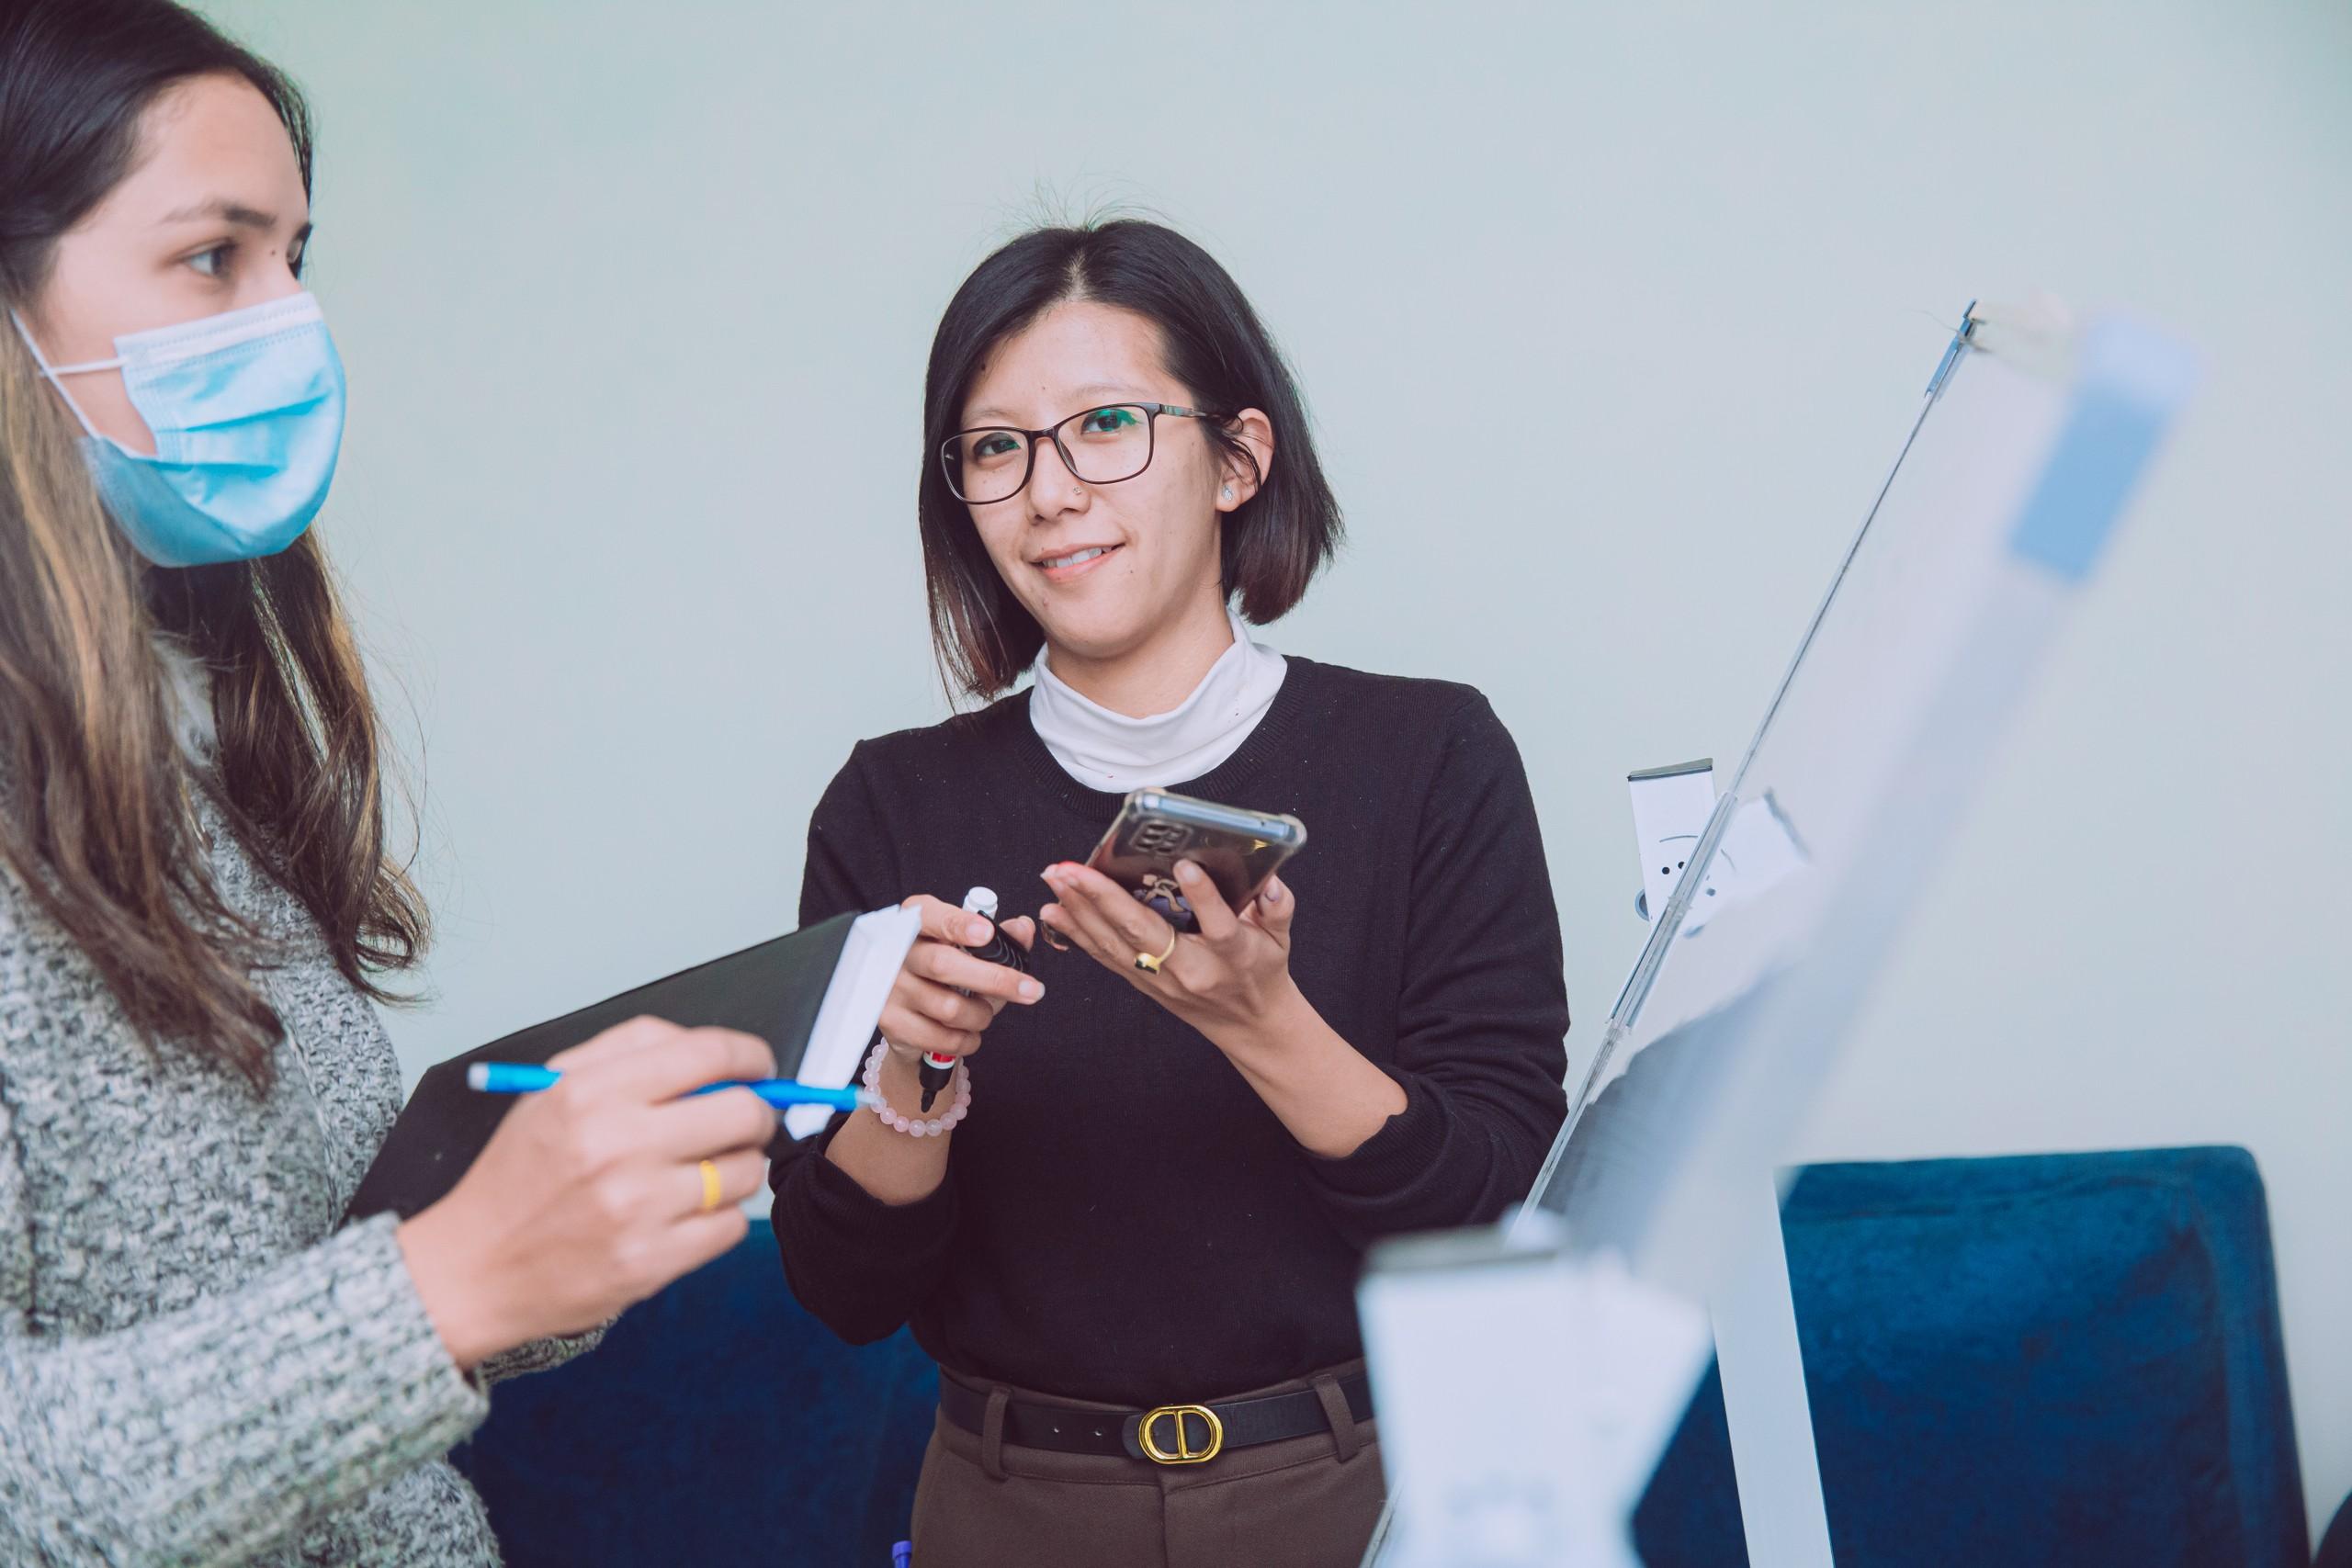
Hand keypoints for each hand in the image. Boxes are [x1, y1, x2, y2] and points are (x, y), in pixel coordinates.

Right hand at [396, 1017, 779, 1369]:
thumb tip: (715, 1054)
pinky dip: (720, 1218)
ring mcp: (637, 1208)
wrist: (472, 1269)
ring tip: (699, 1174)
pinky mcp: (650, 1262)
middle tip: (744, 1122)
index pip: (707, 1054)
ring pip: (744, 1172)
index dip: (750, 1056)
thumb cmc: (518, 1177)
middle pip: (743, 1112)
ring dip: (736, 1169)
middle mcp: (617, 1146)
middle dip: (757, 1113)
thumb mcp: (550, 1091)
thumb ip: (631, 1053)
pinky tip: (684, 1215)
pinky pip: (732, 1227)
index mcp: (591, 1093)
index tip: (758, 1067)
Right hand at [875, 895, 1040, 1064]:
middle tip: (1031, 990)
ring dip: (981, 1015)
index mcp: (915, 923)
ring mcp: (890, 989)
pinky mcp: (891, 1022)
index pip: (932, 917)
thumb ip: (1001, 937)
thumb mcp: (970, 950)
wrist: (907, 1014)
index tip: (988, 933)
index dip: (959, 925)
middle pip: (944, 965)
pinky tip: (969, 1033)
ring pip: (949, 1008)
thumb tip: (1024, 929)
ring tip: (984, 1013)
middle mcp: (895, 952)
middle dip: (995, 979)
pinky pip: (941, 1038)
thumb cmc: (942, 973)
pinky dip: (968, 1040)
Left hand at [1039, 860, 1299, 1041]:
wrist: (1249, 1024)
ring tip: (1055, 879)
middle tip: (1073, 869)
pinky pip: (1105, 957)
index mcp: (1232, 954)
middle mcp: (1191, 969)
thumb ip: (1278, 907)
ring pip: (1115, 944)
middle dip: (1104, 898)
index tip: (1186, 866)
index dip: (1203, 897)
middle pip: (1145, 933)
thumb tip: (1272, 882)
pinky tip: (1054, 910)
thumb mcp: (1281, 939)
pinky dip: (1077, 933)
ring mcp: (1162, 980)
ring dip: (1079, 910)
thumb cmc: (1261, 972)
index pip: (1219, 925)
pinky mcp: (1143, 983)